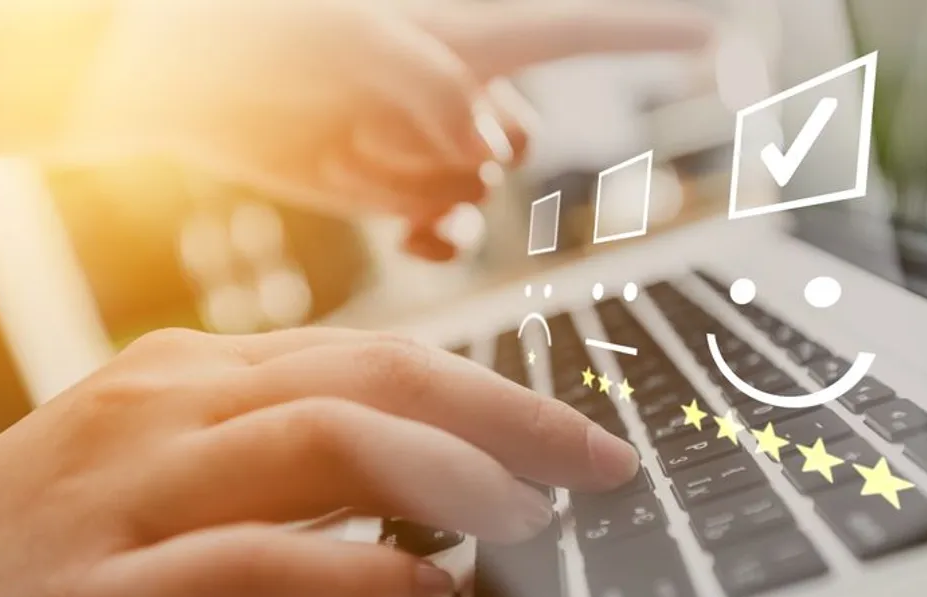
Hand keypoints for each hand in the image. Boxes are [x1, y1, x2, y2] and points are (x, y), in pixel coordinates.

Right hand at [0, 328, 637, 596]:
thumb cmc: (48, 539)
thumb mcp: (169, 461)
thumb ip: (282, 452)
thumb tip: (419, 473)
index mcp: (198, 374)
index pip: (378, 355)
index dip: (492, 388)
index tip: (574, 430)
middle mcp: (173, 404)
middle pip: (376, 377)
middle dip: (505, 413)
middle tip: (596, 459)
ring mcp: (130, 488)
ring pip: (325, 439)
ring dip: (453, 473)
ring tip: (531, 515)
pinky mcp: (90, 595)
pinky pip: (247, 562)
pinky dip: (351, 567)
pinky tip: (419, 584)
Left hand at [74, 0, 713, 257]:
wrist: (198, 83)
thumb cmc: (273, 36)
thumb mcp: (362, 48)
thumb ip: (439, 98)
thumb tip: (487, 162)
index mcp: (476, 36)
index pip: (591, 31)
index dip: (662, 38)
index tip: (728, 42)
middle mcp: (465, 90)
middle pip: (523, 143)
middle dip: (470, 155)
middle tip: (394, 133)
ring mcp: (432, 142)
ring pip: (477, 196)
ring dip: (427, 191)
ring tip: (359, 152)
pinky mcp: (397, 186)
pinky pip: (448, 228)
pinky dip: (436, 236)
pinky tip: (412, 235)